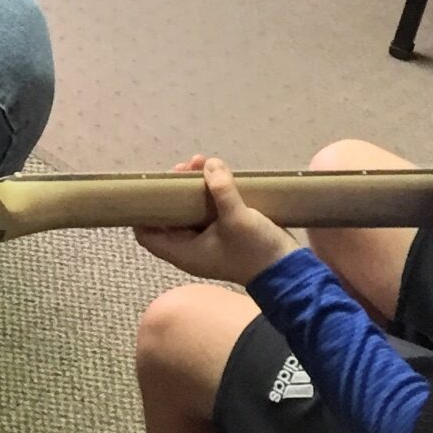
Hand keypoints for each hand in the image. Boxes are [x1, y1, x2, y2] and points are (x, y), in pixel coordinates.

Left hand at [133, 156, 300, 287]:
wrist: (289, 270)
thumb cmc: (256, 251)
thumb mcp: (237, 219)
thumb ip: (222, 190)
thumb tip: (210, 164)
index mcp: (184, 252)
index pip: (147, 234)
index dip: (143, 211)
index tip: (152, 186)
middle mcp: (191, 247)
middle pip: (169, 215)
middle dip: (173, 189)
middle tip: (185, 167)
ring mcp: (208, 240)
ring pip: (190, 209)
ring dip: (193, 186)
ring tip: (202, 162)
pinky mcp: (225, 232)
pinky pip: (208, 209)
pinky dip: (209, 192)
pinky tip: (218, 174)